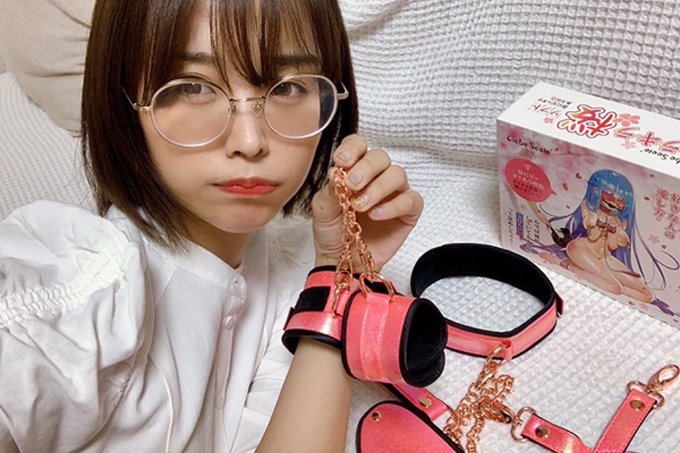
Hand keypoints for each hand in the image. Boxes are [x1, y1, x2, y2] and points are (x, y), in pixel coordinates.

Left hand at [311, 134, 423, 270]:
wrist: (341, 259)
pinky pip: (410, 200)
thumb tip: (338, 171)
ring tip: (361, 206)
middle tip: (352, 184)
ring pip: (397, 174)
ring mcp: (394, 193)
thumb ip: (332, 188)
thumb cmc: (332, 231)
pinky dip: (393, 206)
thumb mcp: (323, 208)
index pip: (359, 145)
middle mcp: (376, 177)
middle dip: (366, 168)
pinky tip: (376, 215)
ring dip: (378, 188)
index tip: (342, 161)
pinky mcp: (408, 212)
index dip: (352, 148)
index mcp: (354, 169)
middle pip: (380, 157)